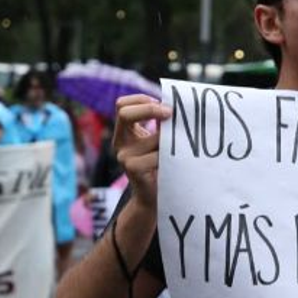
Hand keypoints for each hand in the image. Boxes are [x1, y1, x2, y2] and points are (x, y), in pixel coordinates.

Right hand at [113, 94, 170, 209]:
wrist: (154, 197)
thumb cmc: (159, 166)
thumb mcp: (156, 142)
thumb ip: (159, 125)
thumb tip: (174, 106)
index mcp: (124, 133)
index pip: (121, 105)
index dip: (140, 100)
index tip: (161, 104)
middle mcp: (120, 143)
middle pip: (124, 113)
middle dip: (150, 109)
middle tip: (171, 113)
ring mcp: (124, 156)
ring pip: (152, 136)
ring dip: (169, 140)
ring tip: (177, 150)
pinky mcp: (133, 168)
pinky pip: (157, 154)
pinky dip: (168, 156)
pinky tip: (172, 164)